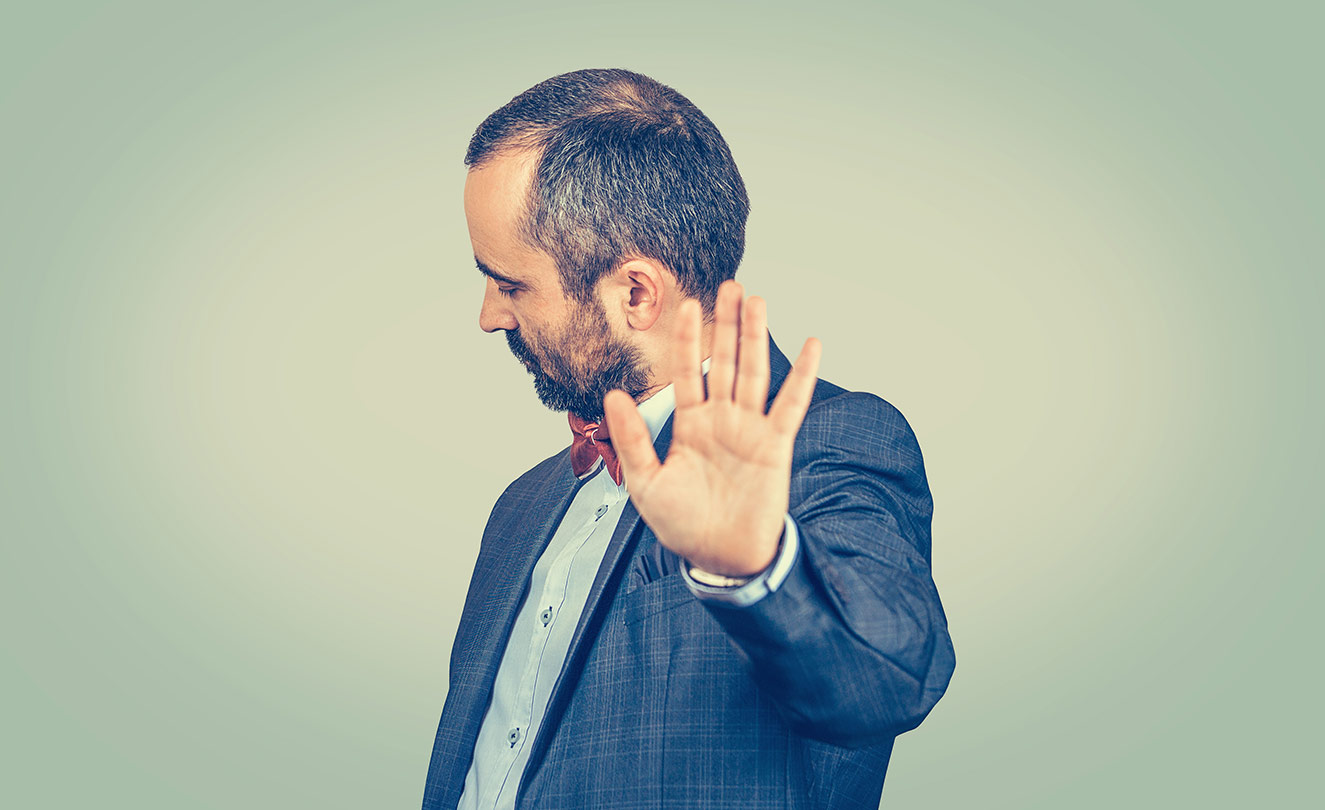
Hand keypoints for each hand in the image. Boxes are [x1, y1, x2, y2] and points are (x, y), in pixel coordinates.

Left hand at [602, 280, 821, 576]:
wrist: (721, 557)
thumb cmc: (682, 525)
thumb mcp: (646, 483)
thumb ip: (632, 439)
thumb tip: (612, 395)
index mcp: (690, 425)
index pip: (687, 371)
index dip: (687, 338)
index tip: (687, 303)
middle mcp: (721, 420)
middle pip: (724, 361)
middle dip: (727, 324)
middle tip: (732, 284)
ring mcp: (750, 430)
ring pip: (754, 373)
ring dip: (756, 338)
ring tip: (758, 301)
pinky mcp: (775, 445)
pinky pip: (791, 405)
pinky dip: (803, 376)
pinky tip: (813, 346)